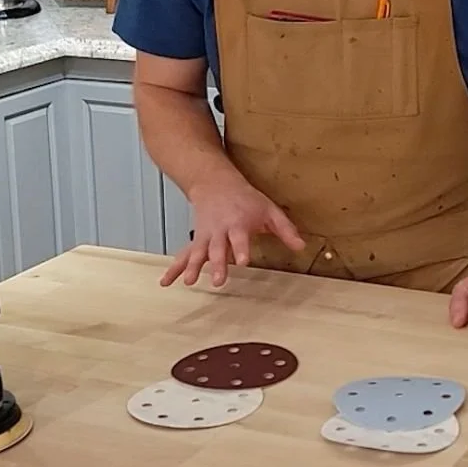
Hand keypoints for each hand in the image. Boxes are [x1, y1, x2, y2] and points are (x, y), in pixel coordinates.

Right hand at [160, 181, 304, 287]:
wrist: (215, 183)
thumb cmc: (245, 199)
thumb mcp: (269, 209)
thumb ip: (285, 229)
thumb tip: (301, 247)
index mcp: (238, 223)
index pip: (239, 238)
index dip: (240, 249)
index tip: (242, 261)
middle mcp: (219, 231)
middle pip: (217, 248)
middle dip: (216, 264)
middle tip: (217, 281)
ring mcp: (205, 236)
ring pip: (198, 252)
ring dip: (193, 267)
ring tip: (189, 282)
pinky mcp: (197, 240)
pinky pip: (184, 255)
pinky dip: (174, 268)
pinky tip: (166, 282)